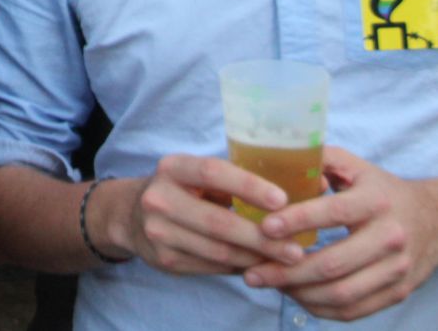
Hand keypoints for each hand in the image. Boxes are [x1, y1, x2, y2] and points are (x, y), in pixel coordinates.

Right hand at [111, 155, 306, 274]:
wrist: (131, 216)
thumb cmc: (182, 190)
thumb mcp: (198, 174)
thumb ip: (238, 179)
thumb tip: (306, 184)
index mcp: (173, 168)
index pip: (212, 172)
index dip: (248, 186)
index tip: (283, 200)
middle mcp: (160, 198)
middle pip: (218, 222)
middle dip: (262, 238)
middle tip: (295, 249)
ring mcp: (159, 232)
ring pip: (218, 252)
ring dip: (256, 258)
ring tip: (285, 260)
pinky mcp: (164, 260)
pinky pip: (212, 268)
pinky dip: (240, 268)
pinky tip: (259, 266)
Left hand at [245, 146, 437, 320]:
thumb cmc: (382, 190)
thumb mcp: (356, 167)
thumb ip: (319, 161)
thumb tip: (276, 165)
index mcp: (377, 202)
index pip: (333, 213)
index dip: (297, 221)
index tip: (264, 227)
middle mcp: (391, 238)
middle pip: (333, 264)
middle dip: (286, 270)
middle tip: (252, 270)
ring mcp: (397, 271)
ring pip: (341, 294)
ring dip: (298, 293)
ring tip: (266, 283)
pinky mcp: (398, 293)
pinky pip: (352, 310)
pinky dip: (318, 307)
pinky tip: (293, 295)